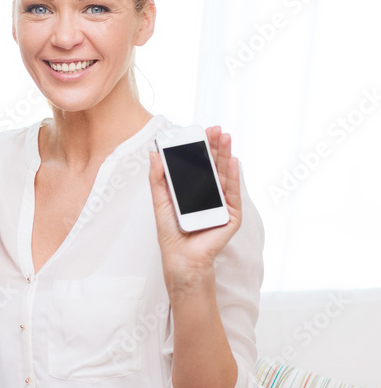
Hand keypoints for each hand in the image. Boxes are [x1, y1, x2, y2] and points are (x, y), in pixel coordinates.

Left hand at [148, 127, 241, 297]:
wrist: (180, 258)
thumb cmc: (171, 232)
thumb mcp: (160, 200)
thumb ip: (158, 178)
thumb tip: (153, 154)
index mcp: (194, 190)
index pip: (199, 165)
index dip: (199, 148)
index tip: (198, 131)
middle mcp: (210, 195)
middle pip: (213, 166)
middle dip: (214, 146)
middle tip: (214, 128)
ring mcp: (222, 204)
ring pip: (224, 175)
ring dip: (225, 155)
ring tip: (225, 137)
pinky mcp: (231, 216)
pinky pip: (232, 193)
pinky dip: (233, 176)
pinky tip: (233, 160)